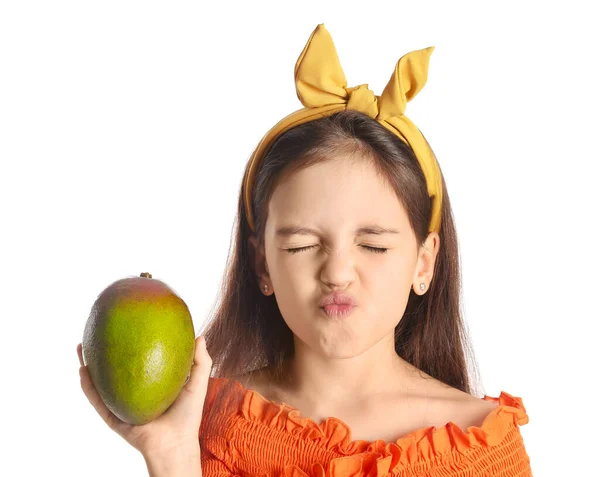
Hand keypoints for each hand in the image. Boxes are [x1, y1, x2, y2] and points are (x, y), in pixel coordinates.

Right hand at [77, 335, 211, 457]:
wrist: (174, 445)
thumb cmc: (188, 417)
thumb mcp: (197, 384)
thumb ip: (200, 362)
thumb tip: (199, 336)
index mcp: (150, 384)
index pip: (137, 360)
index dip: (130, 344)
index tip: (127, 324)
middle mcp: (133, 393)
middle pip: (114, 367)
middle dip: (104, 350)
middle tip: (98, 330)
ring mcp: (121, 404)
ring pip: (100, 382)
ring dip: (87, 365)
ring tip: (81, 346)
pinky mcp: (113, 417)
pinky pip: (97, 400)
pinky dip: (88, 386)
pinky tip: (83, 370)